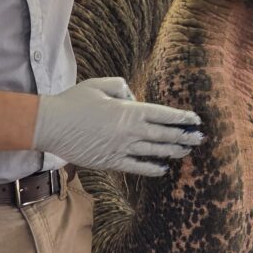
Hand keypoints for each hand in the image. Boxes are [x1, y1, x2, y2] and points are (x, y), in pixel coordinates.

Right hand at [32, 77, 203, 176]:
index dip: (182, 118)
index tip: (195, 120)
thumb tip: (135, 100)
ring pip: (155, 152)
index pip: (164, 114)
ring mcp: (122, 148)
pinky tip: (163, 169)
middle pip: (165, 135)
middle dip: (185, 136)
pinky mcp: (111, 162)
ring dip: (174, 152)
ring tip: (187, 151)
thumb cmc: (73, 101)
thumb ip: (123, 88)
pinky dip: (152, 169)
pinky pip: (137, 167)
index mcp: (130, 110)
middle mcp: (130, 131)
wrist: (51, 125)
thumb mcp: (100, 84)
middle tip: (200, 138)